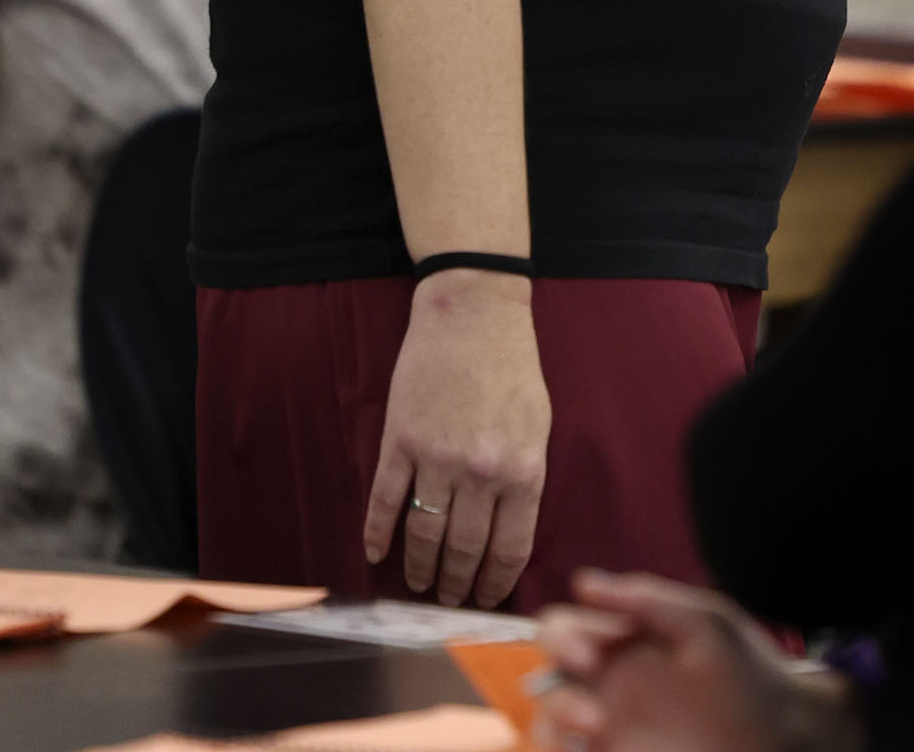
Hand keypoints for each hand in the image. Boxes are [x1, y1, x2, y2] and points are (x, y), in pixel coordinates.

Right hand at [361, 270, 549, 605]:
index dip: (495, 583)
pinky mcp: (400, 441)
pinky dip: (378, 534)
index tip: (486, 601)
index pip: (509, 549)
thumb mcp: (538, 425)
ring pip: (425, 534)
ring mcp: (437, 458)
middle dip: (457, 584)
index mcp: (523, 470)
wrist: (474, 313)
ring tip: (419, 585)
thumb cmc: (512, 368)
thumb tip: (509, 536)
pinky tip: (375, 554)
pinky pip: (386, 501)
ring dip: (419, 568)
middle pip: (465, 550)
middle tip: (449, 600)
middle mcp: (481, 473)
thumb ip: (525, 479)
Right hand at [535, 570, 856, 751]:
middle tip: (594, 710)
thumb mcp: (706, 623)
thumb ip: (647, 599)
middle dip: (555, 688)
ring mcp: (611, 724)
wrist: (783, 731)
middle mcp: (609, 681)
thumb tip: (583, 581)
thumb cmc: (749, 671)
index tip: (591, 655)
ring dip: (556, 727)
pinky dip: (564, 750)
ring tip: (596, 732)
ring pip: (549, 722)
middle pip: (547, 676)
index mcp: (622, 640)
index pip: (563, 627)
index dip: (561, 638)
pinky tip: (586, 750)